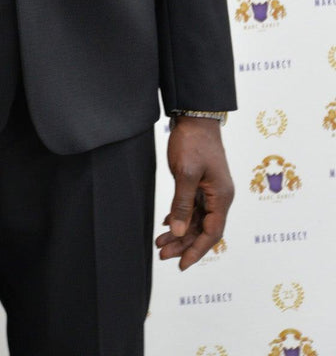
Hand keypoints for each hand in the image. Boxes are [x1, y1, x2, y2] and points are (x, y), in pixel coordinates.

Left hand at [155, 116, 233, 269]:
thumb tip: (179, 230)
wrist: (196, 116)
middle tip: (162, 253)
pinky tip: (166, 223)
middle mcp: (219, 196)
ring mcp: (211, 190)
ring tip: (159, 242)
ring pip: (196, 219)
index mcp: (221, 197)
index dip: (197, 251)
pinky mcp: (201, 182)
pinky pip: (193, 207)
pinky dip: (180, 216)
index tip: (181, 265)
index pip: (212, 233)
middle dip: (183, 243)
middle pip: (203, 229)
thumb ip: (182, 204)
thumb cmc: (193, 142)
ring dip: (179, 231)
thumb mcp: (185, 173)